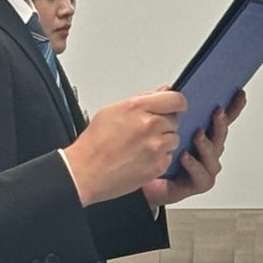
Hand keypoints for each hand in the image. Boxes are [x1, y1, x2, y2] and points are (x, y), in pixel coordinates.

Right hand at [65, 90, 187, 204]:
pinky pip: (169, 156)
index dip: (177, 103)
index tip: (175, 107)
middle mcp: (150, 125)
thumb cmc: (94, 144)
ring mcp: (156, 146)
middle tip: (145, 132)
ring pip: (174, 139)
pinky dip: (159, 158)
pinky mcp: (158, 164)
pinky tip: (141, 158)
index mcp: (138, 107)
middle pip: (174, 120)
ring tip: (141, 146)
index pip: (176, 99)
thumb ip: (143, 99)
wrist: (85, 172)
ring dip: (163, 142)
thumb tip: (162, 91)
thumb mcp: (112, 111)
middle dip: (164, 124)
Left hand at [146, 92, 243, 207]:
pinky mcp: (200, 182)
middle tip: (217, 112)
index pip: (222, 118)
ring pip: (212, 155)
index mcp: (205, 134)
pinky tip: (185, 156)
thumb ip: (167, 107)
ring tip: (198, 135)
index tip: (238, 93)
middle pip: (220, 135)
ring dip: (206, 144)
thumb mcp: (161, 126)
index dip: (233, 106)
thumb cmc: (160, 156)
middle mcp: (209, 150)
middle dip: (220, 123)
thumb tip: (169, 88)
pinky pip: (201, 173)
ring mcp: (207, 166)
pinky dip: (193, 165)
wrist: (149, 185)